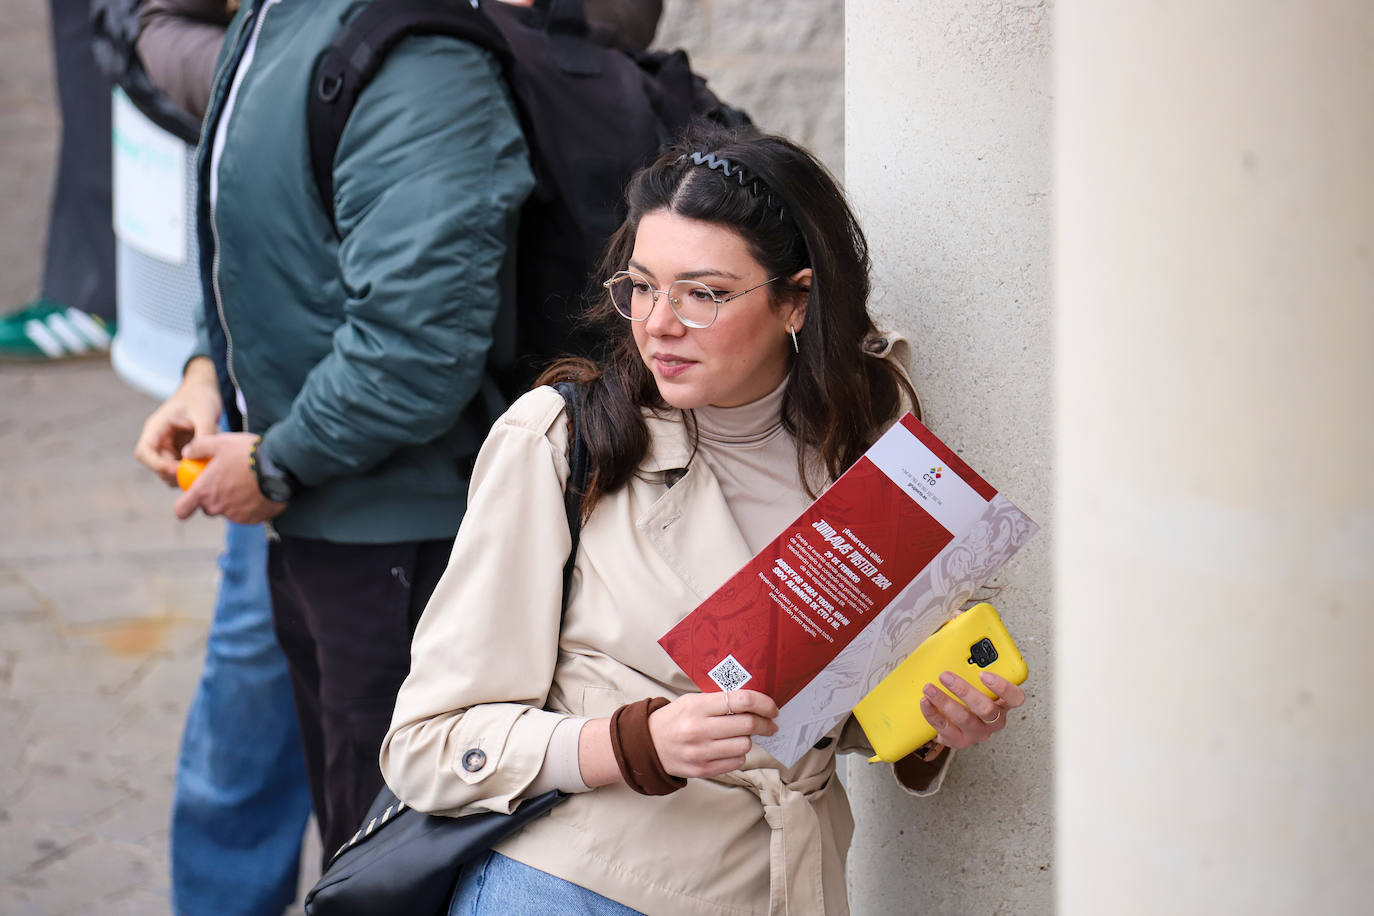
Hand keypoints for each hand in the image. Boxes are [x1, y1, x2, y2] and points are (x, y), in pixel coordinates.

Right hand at [134, 357, 221, 485]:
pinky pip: (182, 467)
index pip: (144, 452)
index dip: (156, 465)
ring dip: (184, 475)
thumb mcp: (205, 413)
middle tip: (196, 477)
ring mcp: (169, 447)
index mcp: (156, 428)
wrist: (204, 390)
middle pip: (156, 466)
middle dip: (173, 474)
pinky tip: (209, 468)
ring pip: (169, 470)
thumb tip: (196, 456)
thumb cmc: (201, 397)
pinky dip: (193, 471)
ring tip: (205, 472)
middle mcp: (159, 440)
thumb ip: (203, 433)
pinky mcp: (180, 451)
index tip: (177, 469)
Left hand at [172, 432, 285, 524]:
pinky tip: (259, 491)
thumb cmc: (248, 453)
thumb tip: (187, 453)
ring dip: (233, 502)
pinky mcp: (255, 519)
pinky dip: (250, 506)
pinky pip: (247, 515)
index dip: (184, 506)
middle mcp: (218, 507)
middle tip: (227, 482)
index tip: (190, 499)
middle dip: (214, 499)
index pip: (182, 510)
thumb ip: (198, 447)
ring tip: (247, 484)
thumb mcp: (220, 442)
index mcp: (205, 491)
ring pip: (229, 512)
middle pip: (208, 509)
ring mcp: (237, 516)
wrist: (281, 466)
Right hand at [648, 690, 778, 778]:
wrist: (648, 745)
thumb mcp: (692, 701)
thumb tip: (755, 703)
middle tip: (770, 723)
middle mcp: (699, 729)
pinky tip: (730, 749)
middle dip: (766, 724)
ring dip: (748, 739)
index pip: (741, 701)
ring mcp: (701, 752)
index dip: (764, 703)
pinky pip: (736, 763)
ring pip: (745, 746)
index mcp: (698, 707)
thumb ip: (720, 700)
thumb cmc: (675, 719)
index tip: (773, 708)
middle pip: (748, 725)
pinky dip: (739, 755)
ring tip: (741, 735)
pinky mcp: (702, 770)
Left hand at [919, 670, 1024, 750]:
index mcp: (1003, 702)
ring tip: (929, 688)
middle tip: (946, 677)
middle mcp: (994, 720)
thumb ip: (971, 663)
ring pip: (964, 719)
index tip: (984, 674)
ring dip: (944, 701)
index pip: (1015, 697)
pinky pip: (945, 729)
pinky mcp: (959, 741)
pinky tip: (925, 702)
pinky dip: (933, 714)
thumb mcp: (974, 680)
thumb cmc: (967, 697)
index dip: (1003, 687)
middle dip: (964, 691)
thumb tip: (955, 633)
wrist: (954, 723)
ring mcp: (977, 732)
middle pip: (986, 709)